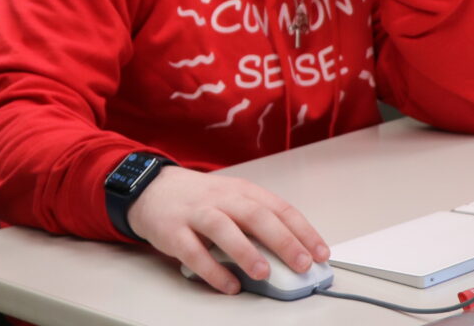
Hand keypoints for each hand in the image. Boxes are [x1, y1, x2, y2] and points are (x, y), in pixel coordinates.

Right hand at [127, 166, 330, 293]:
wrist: (152, 189)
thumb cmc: (200, 200)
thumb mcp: (233, 200)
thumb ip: (258, 222)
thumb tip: (293, 253)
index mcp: (242, 191)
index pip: (278, 208)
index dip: (302, 230)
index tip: (321, 252)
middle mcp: (221, 199)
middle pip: (255, 215)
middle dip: (282, 239)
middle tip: (302, 263)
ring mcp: (195, 213)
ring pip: (223, 228)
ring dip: (245, 250)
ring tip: (264, 272)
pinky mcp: (172, 231)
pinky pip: (193, 251)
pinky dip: (212, 269)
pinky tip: (229, 285)